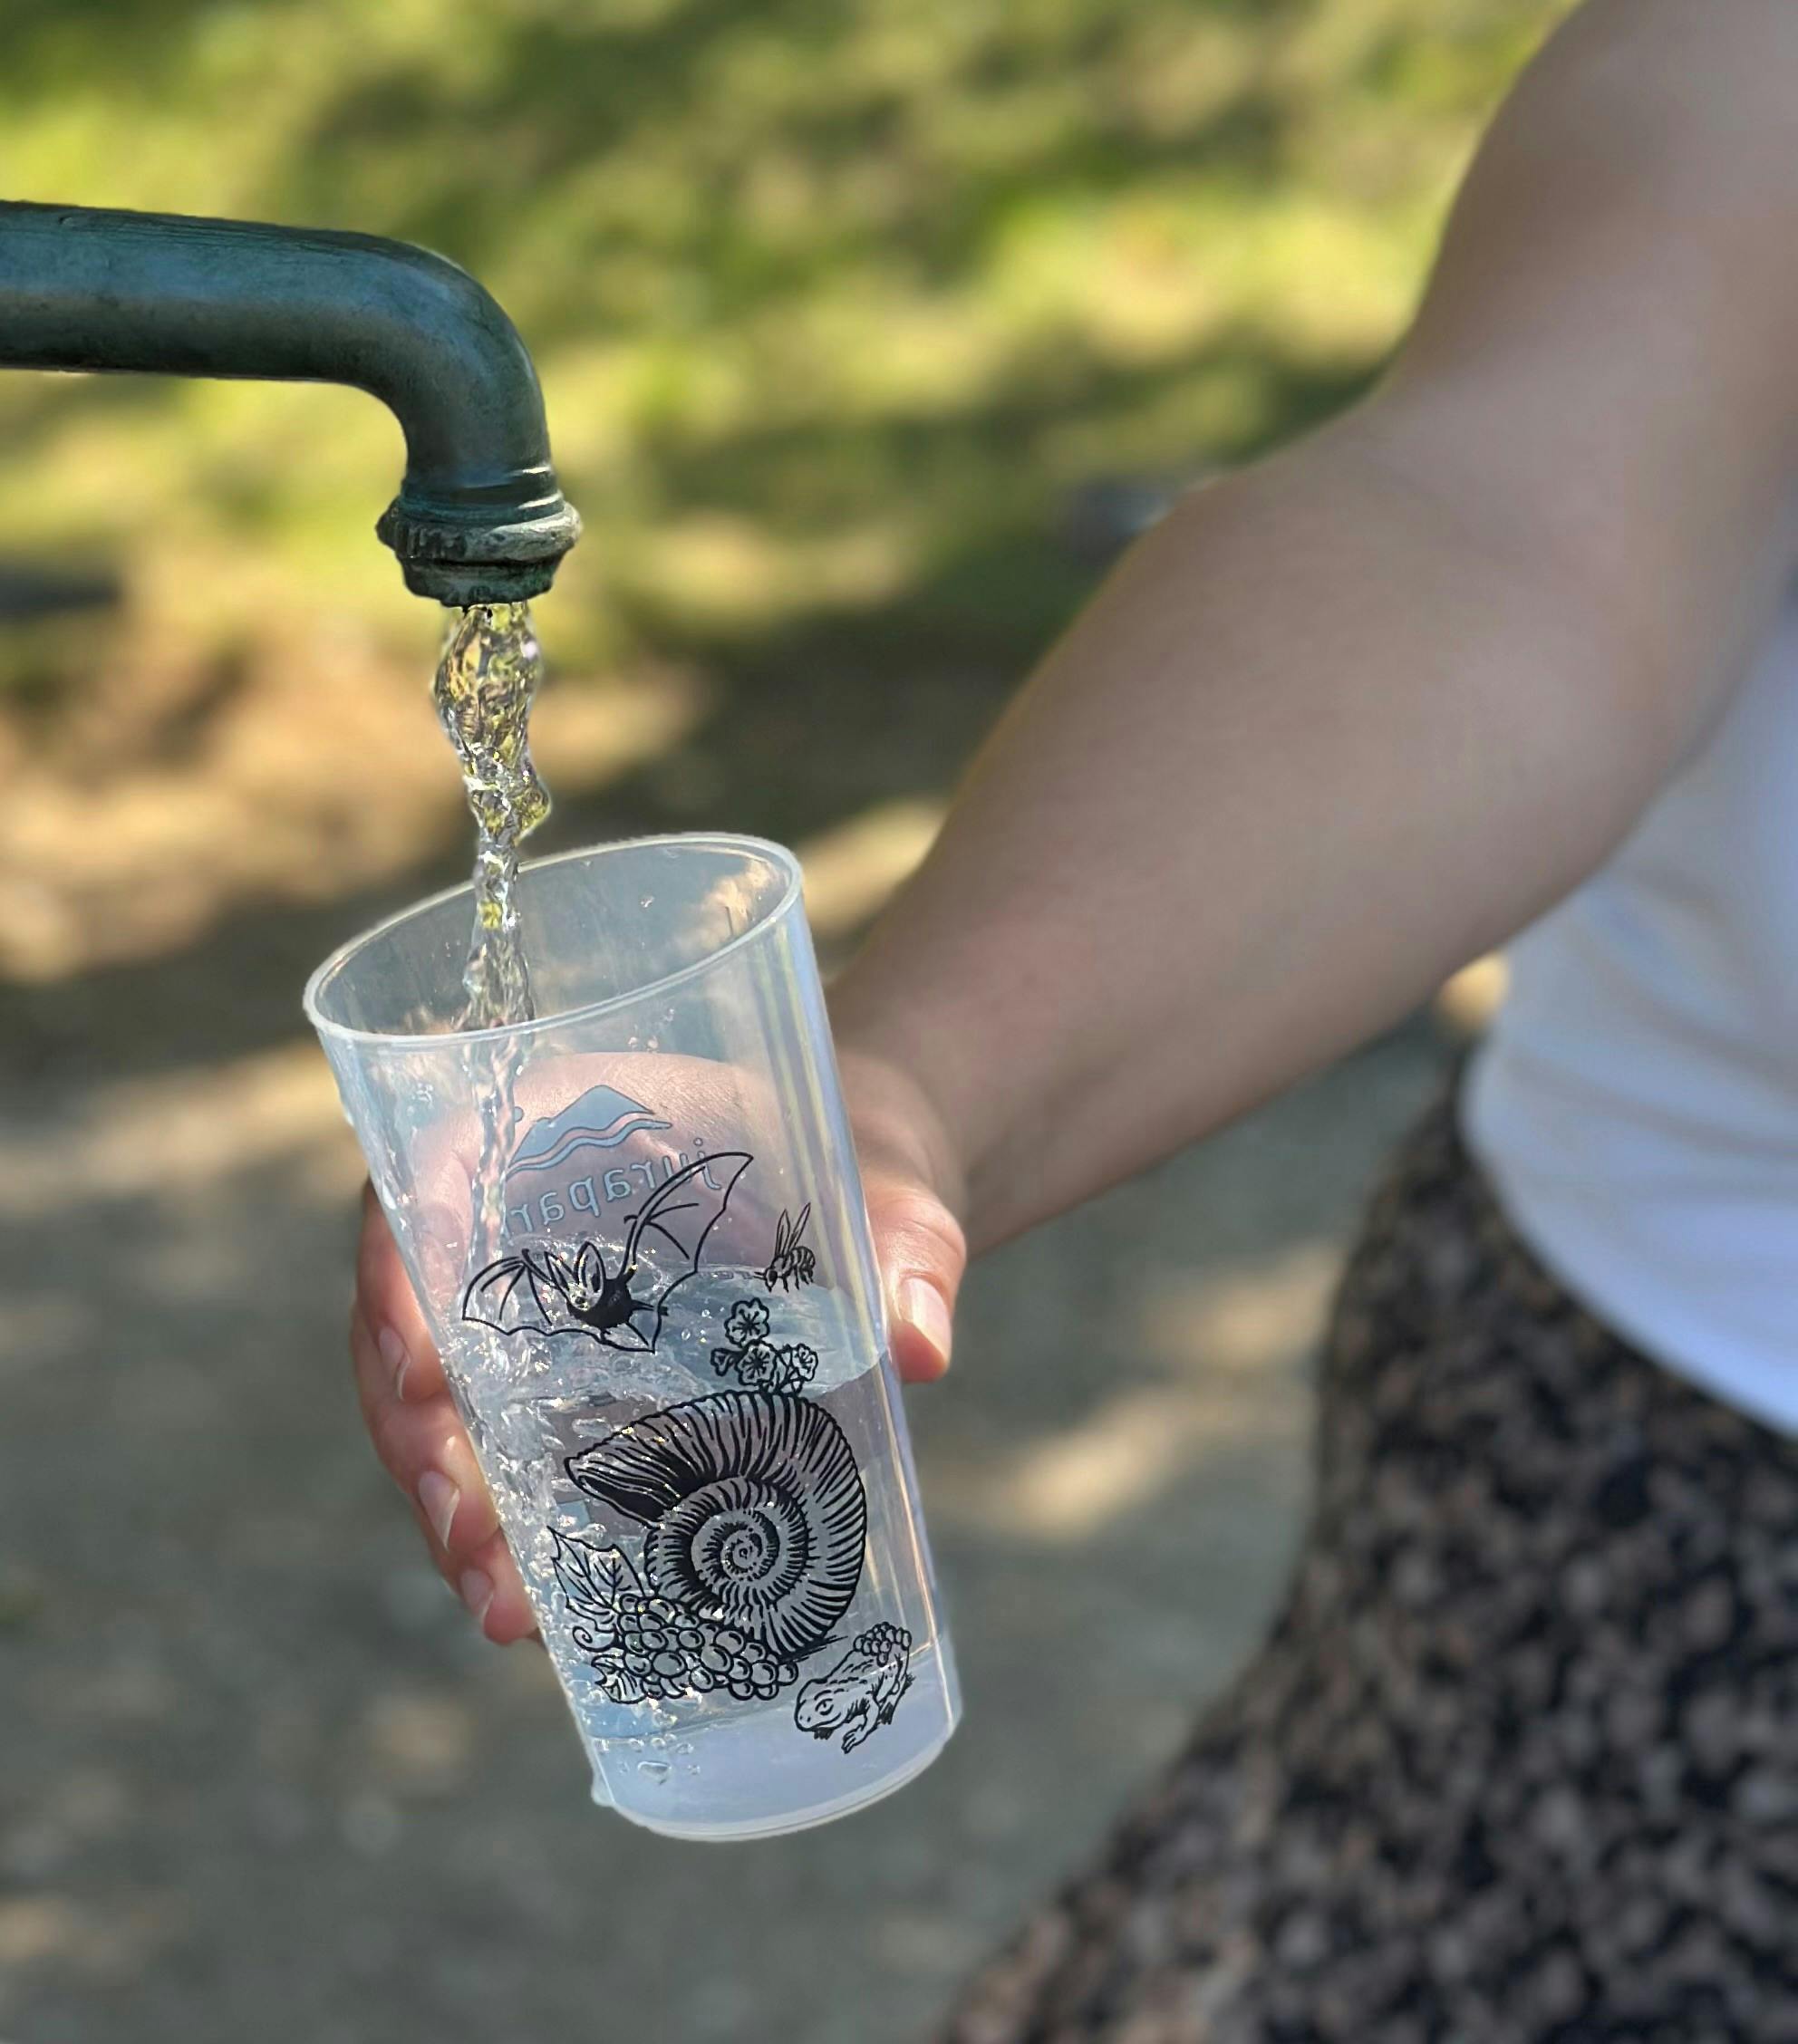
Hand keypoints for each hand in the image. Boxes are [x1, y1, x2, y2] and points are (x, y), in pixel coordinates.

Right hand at [347, 1045, 967, 1642]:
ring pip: (442, 1400)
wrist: (874, 1188)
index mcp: (562, 1122)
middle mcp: (515, 1211)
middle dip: (420, 1437)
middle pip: (413, 1314)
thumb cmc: (865, 1155)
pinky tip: (538, 1607)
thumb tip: (921, 1347)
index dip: (399, 1275)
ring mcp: (530, 1302)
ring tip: (500, 1609)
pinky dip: (511, 1521)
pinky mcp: (564, 1376)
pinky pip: (505, 1443)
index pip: (432, 1177)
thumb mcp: (894, 1191)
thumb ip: (909, 1247)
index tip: (425, 1376)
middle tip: (472, 1541)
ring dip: (454, 1504)